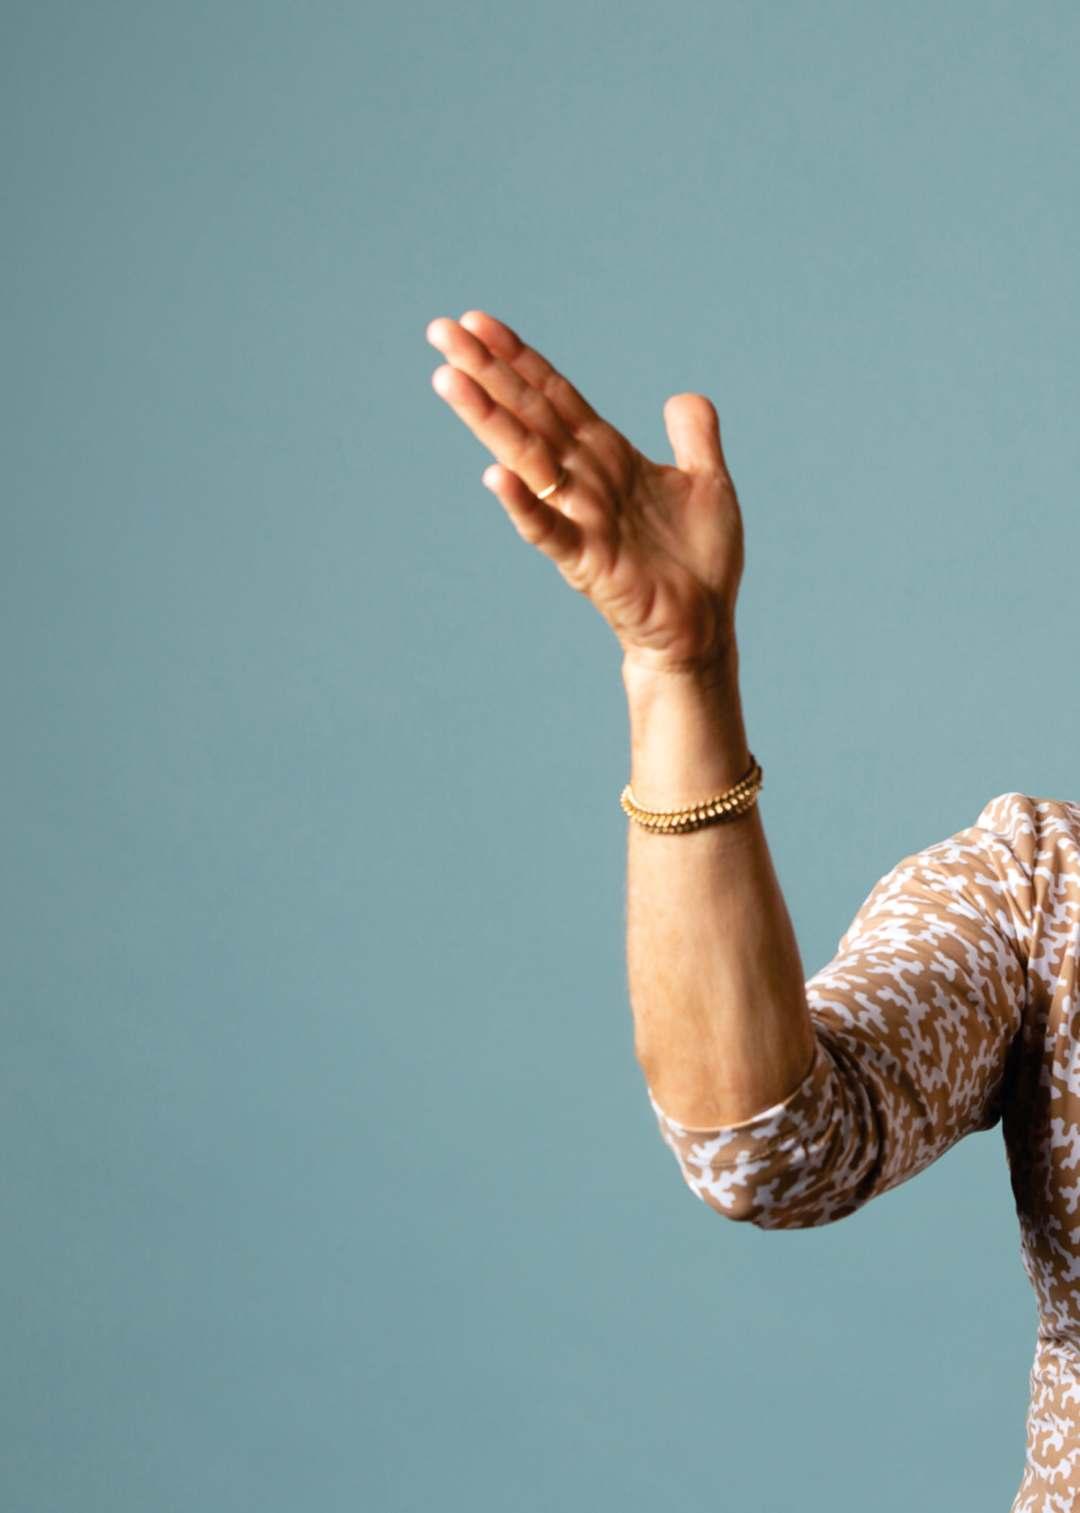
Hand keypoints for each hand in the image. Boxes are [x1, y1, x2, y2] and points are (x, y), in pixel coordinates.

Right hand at [426, 310, 744, 676]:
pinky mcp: (589, 562)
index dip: (518, 357)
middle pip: (528, 413)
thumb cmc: (699, 562)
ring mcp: (582, 519)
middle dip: (486, 371)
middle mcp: (586, 480)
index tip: (477, 322)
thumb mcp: (707, 484)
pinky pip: (550, 531)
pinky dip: (524, 504)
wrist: (703, 627)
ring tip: (451, 380)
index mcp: (608, 456)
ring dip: (489, 419)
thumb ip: (693, 438)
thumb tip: (683, 397)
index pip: (554, 395)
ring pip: (528, 459)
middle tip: (440, 332)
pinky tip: (495, 475)